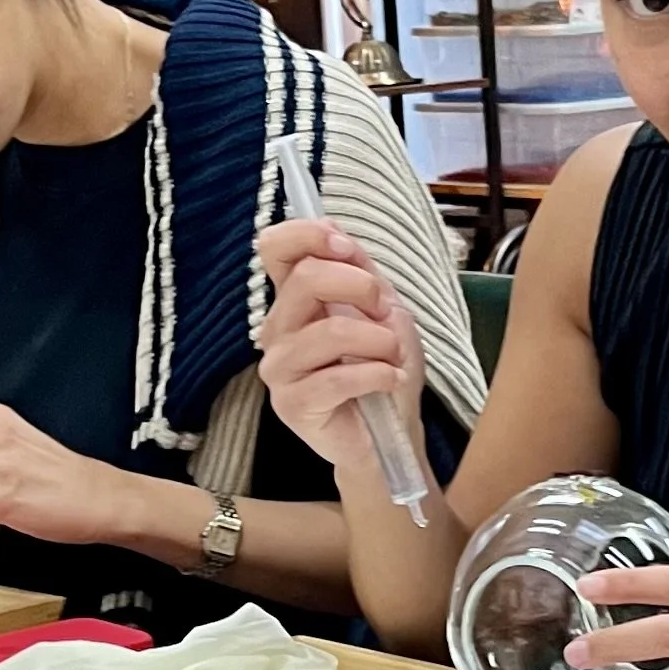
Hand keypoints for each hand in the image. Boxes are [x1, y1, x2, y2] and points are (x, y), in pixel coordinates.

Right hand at [258, 216, 426, 484]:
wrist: (389, 434)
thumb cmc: (382, 368)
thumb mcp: (382, 309)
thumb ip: (358, 271)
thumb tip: (338, 235)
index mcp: (294, 300)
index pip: (274, 247)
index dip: (309, 235)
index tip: (347, 250)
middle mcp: (278, 329)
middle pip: (306, 279)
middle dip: (361, 288)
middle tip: (386, 314)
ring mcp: (279, 368)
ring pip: (330, 331)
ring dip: (379, 341)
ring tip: (394, 357)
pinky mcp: (292, 405)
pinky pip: (338, 378)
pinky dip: (379, 375)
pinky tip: (391, 381)